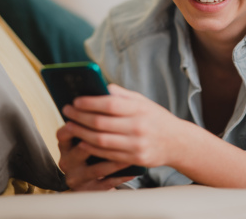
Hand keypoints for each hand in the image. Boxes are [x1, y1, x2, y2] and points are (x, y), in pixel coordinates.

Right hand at [56, 121, 135, 190]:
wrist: (96, 176)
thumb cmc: (96, 144)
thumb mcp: (87, 132)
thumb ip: (93, 114)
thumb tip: (104, 93)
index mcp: (64, 144)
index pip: (63, 133)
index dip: (77, 124)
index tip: (93, 114)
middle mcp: (67, 161)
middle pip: (81, 149)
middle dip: (101, 137)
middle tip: (119, 129)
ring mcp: (77, 177)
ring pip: (97, 168)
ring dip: (114, 160)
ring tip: (131, 150)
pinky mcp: (90, 189)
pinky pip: (107, 183)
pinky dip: (120, 176)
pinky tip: (132, 170)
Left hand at [61, 84, 184, 168]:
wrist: (178, 142)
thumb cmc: (156, 118)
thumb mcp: (143, 101)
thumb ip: (122, 94)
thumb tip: (99, 85)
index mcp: (139, 109)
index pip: (109, 104)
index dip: (90, 103)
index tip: (75, 100)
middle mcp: (138, 127)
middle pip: (101, 123)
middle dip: (80, 117)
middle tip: (67, 111)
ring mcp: (136, 145)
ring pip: (101, 140)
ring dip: (81, 133)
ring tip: (70, 125)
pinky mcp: (135, 159)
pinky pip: (108, 155)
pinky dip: (92, 148)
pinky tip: (81, 141)